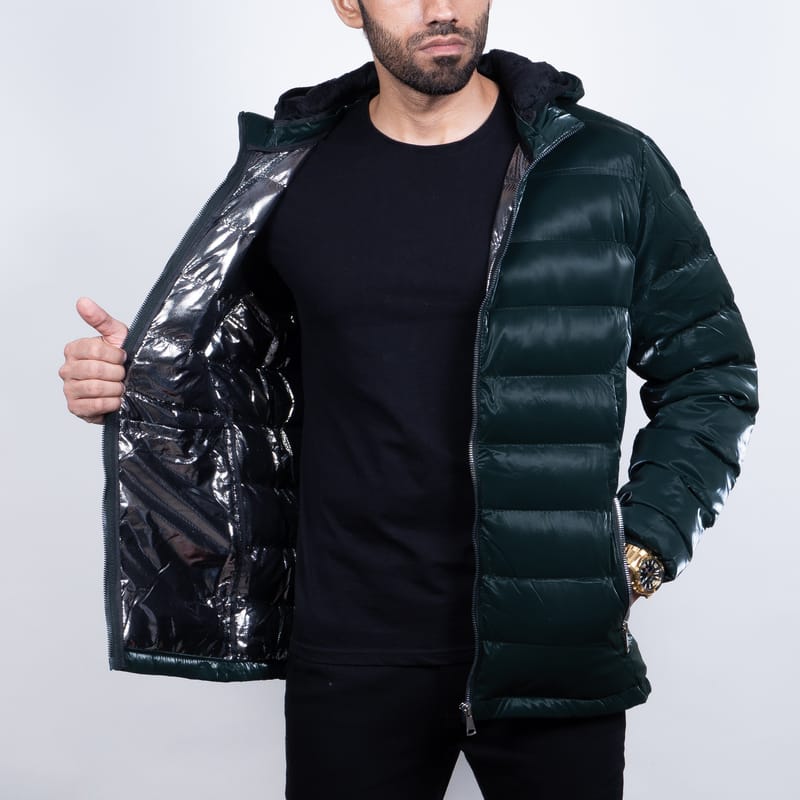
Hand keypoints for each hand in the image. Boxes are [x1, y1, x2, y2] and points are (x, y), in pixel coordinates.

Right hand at [59, 297, 128, 423]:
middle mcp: (67, 369)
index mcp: (74, 350)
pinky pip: (94, 405)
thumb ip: (100, 319)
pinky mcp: (75, 407)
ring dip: (115, 388)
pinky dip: (111, 403)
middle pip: (94, 370)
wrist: (127, 387)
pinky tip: (116, 399)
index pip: (93, 350)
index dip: (114, 355)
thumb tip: (82, 301)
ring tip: (120, 386)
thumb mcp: (116, 336)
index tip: (122, 357)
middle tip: (123, 374)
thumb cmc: (121, 360)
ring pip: (94, 388)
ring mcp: (69, 389)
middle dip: (116, 373)